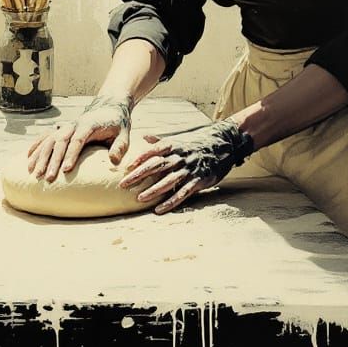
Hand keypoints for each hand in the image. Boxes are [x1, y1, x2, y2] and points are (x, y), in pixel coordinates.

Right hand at [27, 94, 132, 181]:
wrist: (109, 105)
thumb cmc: (117, 124)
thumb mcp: (124, 134)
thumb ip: (120, 147)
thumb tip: (113, 161)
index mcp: (89, 125)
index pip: (78, 140)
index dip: (72, 154)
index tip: (66, 169)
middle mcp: (75, 124)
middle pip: (60, 141)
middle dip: (52, 160)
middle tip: (48, 177)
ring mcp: (66, 126)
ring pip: (50, 140)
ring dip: (41, 156)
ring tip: (34, 173)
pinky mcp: (62, 129)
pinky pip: (46, 137)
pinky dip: (36, 146)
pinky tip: (28, 159)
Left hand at [118, 119, 253, 214]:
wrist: (224, 143)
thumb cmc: (199, 141)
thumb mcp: (180, 137)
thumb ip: (161, 140)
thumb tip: (144, 137)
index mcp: (174, 145)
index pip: (154, 151)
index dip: (140, 158)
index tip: (126, 167)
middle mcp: (180, 156)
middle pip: (157, 166)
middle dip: (139, 176)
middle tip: (123, 185)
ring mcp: (189, 169)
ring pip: (168, 181)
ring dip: (153, 190)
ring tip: (139, 199)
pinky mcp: (199, 181)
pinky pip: (183, 193)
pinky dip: (170, 202)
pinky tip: (159, 209)